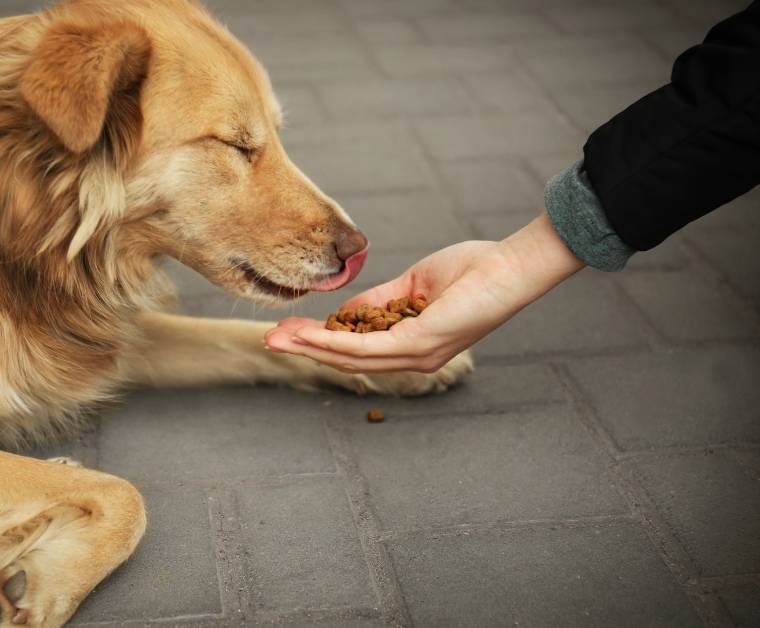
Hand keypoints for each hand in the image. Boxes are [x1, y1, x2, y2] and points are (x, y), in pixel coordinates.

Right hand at [264, 213, 584, 372]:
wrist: (510, 267)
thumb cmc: (473, 271)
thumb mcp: (412, 286)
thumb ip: (379, 301)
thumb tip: (345, 313)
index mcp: (413, 346)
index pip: (357, 351)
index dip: (320, 343)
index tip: (288, 331)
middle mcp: (413, 359)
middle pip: (347, 361)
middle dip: (305, 350)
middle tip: (270, 341)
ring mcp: (417, 354)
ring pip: (350, 357)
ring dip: (310, 348)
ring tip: (278, 338)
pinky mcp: (420, 342)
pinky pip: (367, 346)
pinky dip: (333, 341)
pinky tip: (308, 333)